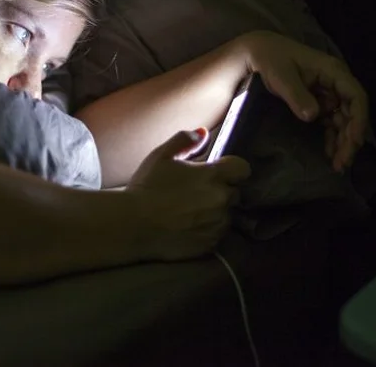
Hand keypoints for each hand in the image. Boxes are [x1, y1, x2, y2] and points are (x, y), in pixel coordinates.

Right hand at [127, 129, 250, 260]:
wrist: (133, 225)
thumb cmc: (146, 186)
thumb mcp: (161, 156)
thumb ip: (185, 141)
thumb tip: (203, 132)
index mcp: (212, 176)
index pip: (242, 168)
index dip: (232, 168)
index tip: (218, 170)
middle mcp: (221, 200)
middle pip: (235, 192)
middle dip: (221, 190)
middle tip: (198, 191)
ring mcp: (217, 224)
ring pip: (227, 215)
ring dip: (216, 211)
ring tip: (191, 211)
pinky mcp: (210, 243)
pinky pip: (217, 234)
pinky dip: (208, 229)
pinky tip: (188, 226)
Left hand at [236, 30, 368, 170]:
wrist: (258, 53)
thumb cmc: (271, 59)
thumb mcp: (282, 76)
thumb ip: (297, 95)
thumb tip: (313, 116)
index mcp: (332, 72)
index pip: (356, 97)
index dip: (358, 120)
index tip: (354, 141)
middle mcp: (335, 83)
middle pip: (352, 112)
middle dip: (350, 138)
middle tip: (343, 162)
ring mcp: (328, 93)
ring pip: (343, 120)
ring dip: (342, 141)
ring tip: (338, 165)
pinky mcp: (318, 101)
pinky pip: (330, 121)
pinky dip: (331, 137)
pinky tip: (329, 153)